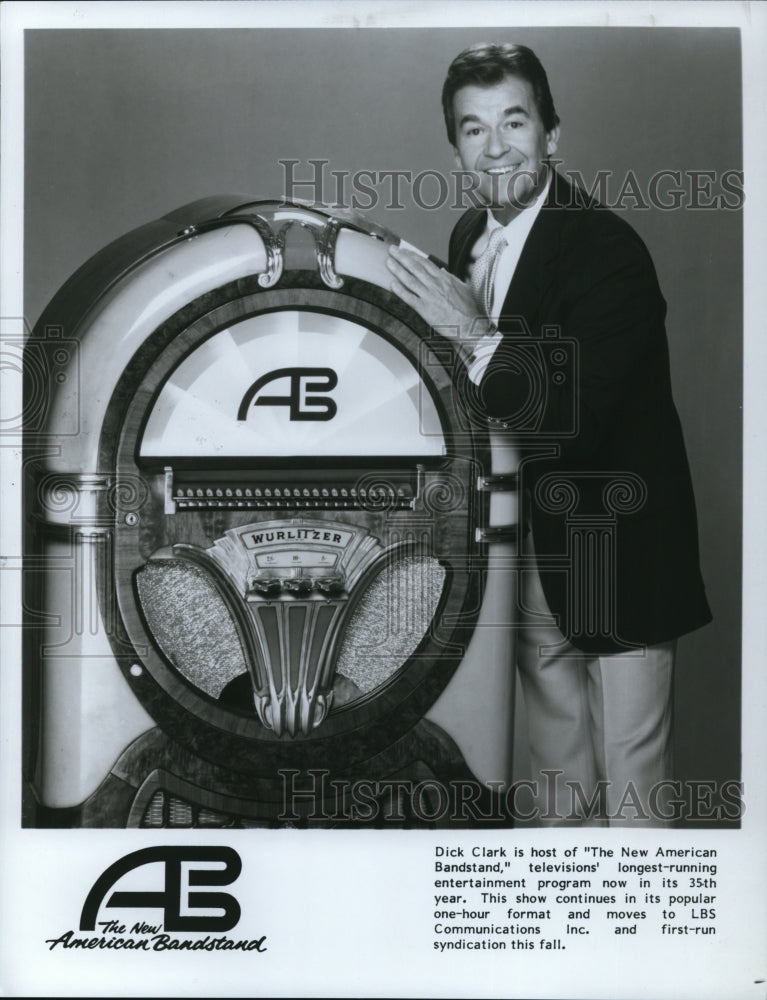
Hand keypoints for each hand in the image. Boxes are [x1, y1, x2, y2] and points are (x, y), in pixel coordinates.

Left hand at [386, 246, 492, 360]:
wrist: (470, 325)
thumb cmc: (469, 309)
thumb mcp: (463, 288)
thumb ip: (451, 278)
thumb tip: (442, 270)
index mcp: (444, 279)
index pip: (425, 263)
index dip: (413, 256)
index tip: (404, 251)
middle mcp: (435, 285)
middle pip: (415, 267)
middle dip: (402, 257)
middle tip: (392, 250)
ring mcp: (429, 296)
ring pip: (410, 280)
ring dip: (398, 270)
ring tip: (389, 262)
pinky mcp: (425, 309)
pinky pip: (409, 298)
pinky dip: (400, 290)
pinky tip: (391, 284)